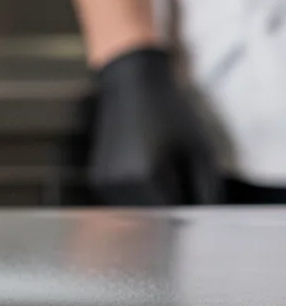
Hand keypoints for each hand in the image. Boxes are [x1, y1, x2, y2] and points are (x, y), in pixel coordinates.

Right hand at [88, 47, 221, 205]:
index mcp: (145, 177)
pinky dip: (139, 196)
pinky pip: (126, 203)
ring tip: (161, 172)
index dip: (190, 210)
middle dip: (172, 208)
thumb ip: (206, 193)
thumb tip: (204, 221)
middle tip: (180, 179)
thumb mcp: (200, 150)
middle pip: (156, 220)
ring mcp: (105, 183)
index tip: (194, 193)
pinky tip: (145, 170)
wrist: (131, 84)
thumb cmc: (170, 113)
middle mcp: (119, 184)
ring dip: (154, 205)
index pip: (176, 218)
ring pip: (139, 215)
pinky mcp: (98, 179)